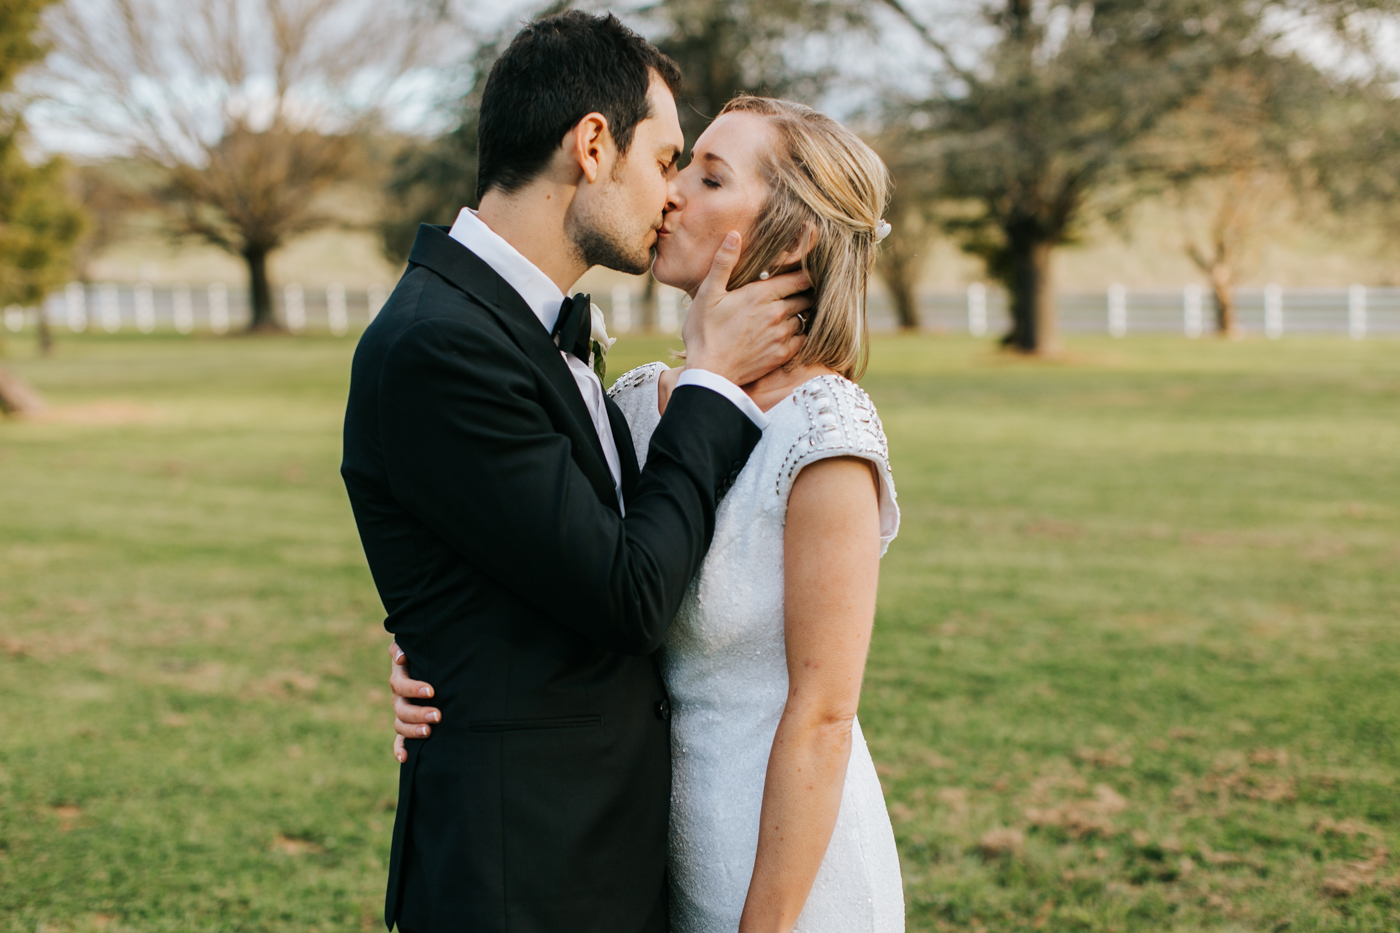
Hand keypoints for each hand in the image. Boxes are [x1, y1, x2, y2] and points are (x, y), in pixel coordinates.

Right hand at [389, 640, 439, 762]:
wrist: (435, 666)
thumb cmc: (432, 653)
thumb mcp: (421, 647)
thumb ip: (406, 646)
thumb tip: (400, 657)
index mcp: (401, 676)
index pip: (400, 684)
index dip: (413, 688)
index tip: (431, 691)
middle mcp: (399, 695)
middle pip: (401, 707)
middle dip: (419, 712)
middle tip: (438, 715)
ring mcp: (402, 711)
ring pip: (400, 724)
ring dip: (413, 730)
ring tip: (429, 731)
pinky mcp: (407, 725)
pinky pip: (398, 740)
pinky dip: (400, 749)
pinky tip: (404, 758)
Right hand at [682, 232, 809, 386]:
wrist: (708, 373)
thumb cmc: (704, 332)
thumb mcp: (708, 294)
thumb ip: (724, 263)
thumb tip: (734, 234)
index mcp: (760, 295)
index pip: (798, 279)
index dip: (805, 273)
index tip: (805, 271)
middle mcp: (776, 314)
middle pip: (805, 297)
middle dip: (803, 293)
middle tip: (797, 291)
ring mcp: (781, 336)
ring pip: (803, 318)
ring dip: (799, 314)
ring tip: (788, 312)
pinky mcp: (782, 355)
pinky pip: (802, 340)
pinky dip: (798, 334)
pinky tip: (785, 333)